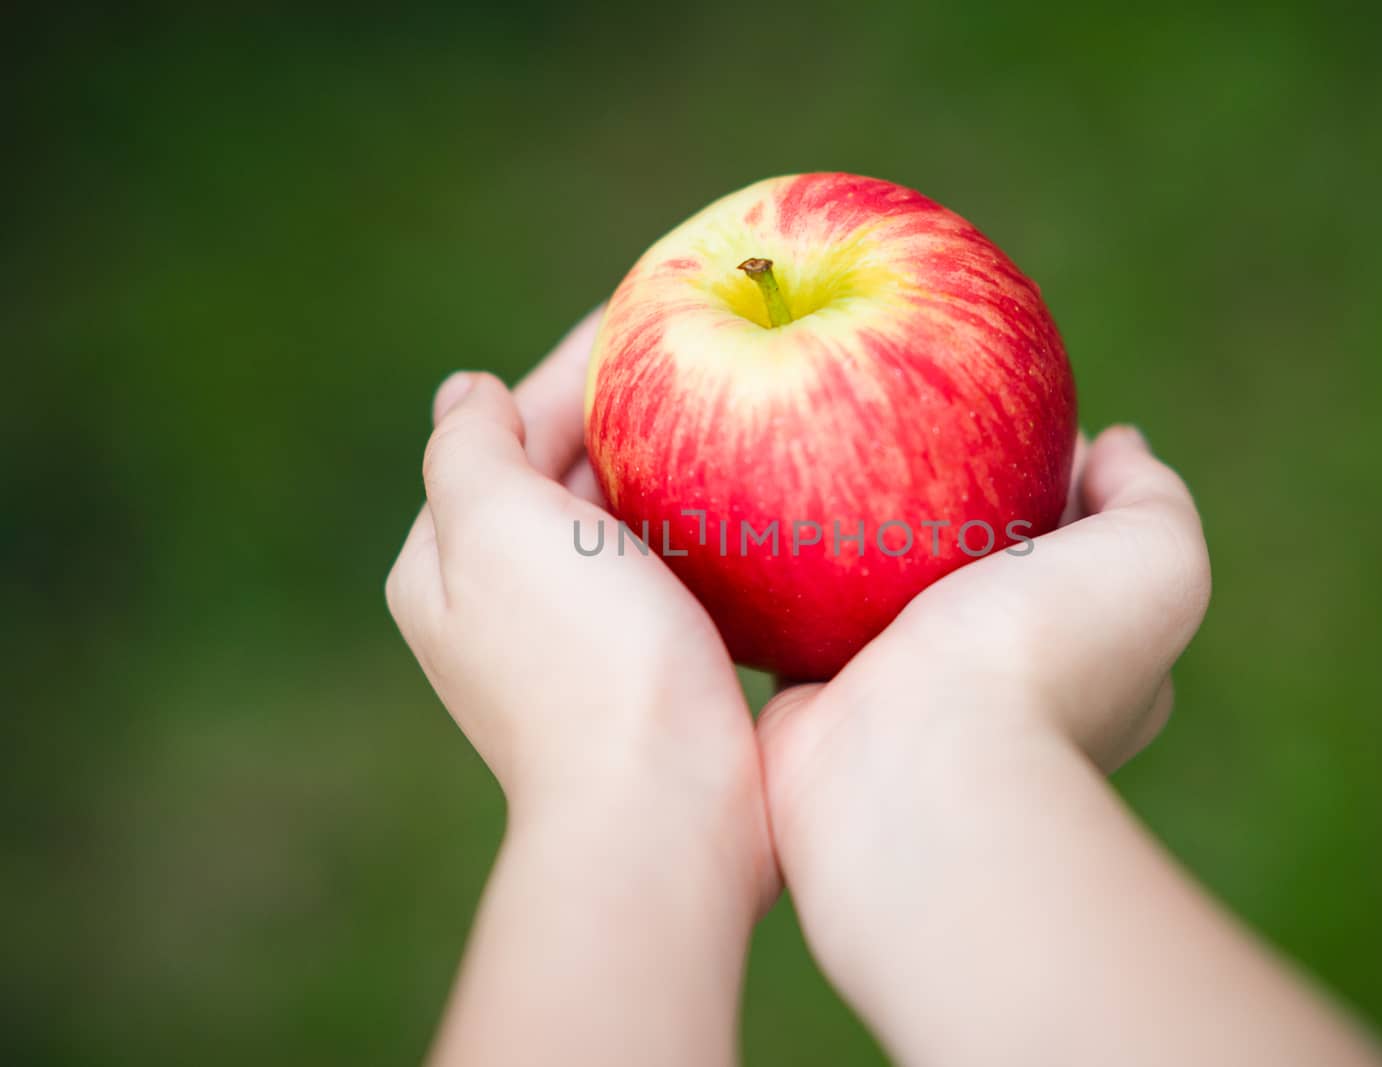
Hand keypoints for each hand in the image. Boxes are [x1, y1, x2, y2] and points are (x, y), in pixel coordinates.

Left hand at [386, 310, 774, 1065]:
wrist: (665, 811)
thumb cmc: (579, 657)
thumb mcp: (494, 525)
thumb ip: (466, 445)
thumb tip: (461, 390)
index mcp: (449, 560)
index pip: (508, 428)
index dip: (577, 363)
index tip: (650, 307)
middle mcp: (505, 598)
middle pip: (565, 469)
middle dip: (631, 408)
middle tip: (714, 342)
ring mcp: (580, 636)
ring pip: (626, 518)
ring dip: (676, 465)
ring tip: (745, 402)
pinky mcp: (651, 666)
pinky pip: (676, 568)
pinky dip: (706, 525)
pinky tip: (756, 499)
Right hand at [755, 426, 1219, 1058]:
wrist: (909, 771)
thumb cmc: (1042, 665)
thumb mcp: (1154, 565)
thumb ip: (1150, 497)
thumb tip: (1115, 443)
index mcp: (1088, 659)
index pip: (1076, 545)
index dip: (1052, 478)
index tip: (1012, 419)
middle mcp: (999, 681)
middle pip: (975, 560)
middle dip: (948, 496)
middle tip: (905, 414)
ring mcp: (906, 693)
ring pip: (883, 587)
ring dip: (859, 530)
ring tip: (825, 436)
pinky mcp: (820, 697)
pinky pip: (801, 613)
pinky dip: (788, 567)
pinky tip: (772, 502)